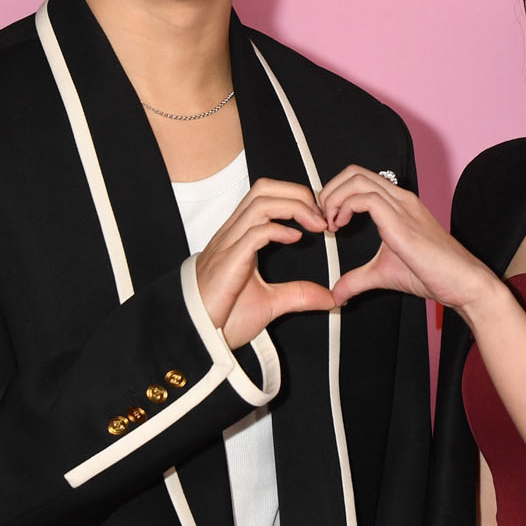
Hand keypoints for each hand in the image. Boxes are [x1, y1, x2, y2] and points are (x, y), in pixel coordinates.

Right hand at [193, 178, 336, 348]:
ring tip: (315, 223)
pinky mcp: (228, 262)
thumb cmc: (222, 317)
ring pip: (259, 203)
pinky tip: (295, 238)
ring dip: (293, 207)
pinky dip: (278, 229)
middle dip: (297, 193)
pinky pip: (252, 233)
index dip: (295, 196)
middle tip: (320, 214)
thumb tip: (328, 297)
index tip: (318, 215)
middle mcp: (233, 235)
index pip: (266, 196)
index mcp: (240, 238)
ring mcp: (228, 246)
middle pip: (263, 189)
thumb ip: (298, 295)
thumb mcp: (270, 303)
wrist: (197, 336)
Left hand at [318, 165, 502, 311]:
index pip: (359, 179)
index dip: (335, 194)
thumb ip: (357, 280)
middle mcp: (400, 198)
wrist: (463, 283)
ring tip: (330, 223)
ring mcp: (402, 206)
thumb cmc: (434, 274)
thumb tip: (337, 294)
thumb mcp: (384, 274)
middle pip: (354, 172)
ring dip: (333, 198)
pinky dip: (344, 208)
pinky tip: (340, 227)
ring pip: (357, 179)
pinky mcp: (402, 221)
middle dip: (329, 191)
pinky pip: (366, 199)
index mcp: (397, 204)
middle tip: (322, 218)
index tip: (327, 220)